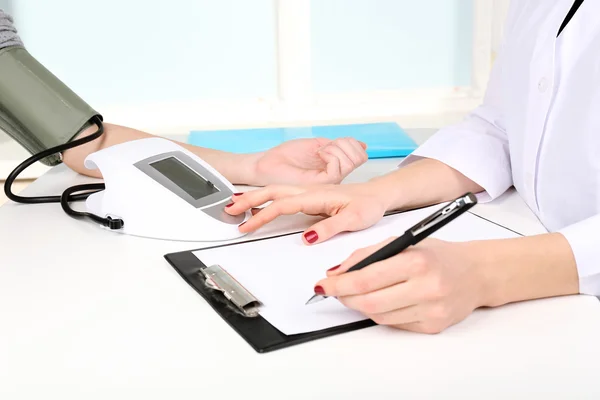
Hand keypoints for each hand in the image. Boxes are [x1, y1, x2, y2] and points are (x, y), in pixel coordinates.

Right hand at [226, 182, 388, 243]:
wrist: (378, 194)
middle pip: (271, 192)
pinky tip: (260, 204)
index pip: (282, 206)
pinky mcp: (310, 197)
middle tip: (228, 210)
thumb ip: (330, 227)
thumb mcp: (354, 219)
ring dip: (254, 197)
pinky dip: (266, 198)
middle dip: (248, 200)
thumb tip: (307, 238)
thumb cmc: (369, 204)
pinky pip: (283, 195)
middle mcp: (309, 192)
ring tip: (235, 206)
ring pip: (275, 192)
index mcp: (316, 196)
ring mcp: (308, 193)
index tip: (247, 227)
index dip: (262, 216)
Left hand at [249, 137, 367, 185]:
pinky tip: (318, 154)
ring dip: (336, 148)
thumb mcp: (317, 144)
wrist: (267, 165)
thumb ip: (337, 145)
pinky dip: (330, 154)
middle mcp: (335, 176)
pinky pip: (337, 168)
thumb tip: (361, 144)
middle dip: (346, 143)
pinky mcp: (321, 184)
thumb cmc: (286, 157)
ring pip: (352, 162)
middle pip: (361, 157)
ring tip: (320, 151)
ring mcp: (329, 181)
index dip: (351, 142)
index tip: (331, 141)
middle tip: (326, 146)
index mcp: (335, 167)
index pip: (360, 155)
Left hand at [314, 237, 483, 333]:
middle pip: (369, 302)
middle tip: (334, 292)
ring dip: (361, 306)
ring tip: (357, 294)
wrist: (477, 273)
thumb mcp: (403, 243)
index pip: (366, 278)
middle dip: (345, 298)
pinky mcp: (433, 326)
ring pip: (379, 316)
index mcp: (416, 261)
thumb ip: (368, 255)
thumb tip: (337, 272)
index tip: (323, 285)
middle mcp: (426, 287)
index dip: (339, 285)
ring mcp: (431, 310)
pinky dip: (382, 314)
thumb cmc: (438, 255)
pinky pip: (395, 324)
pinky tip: (383, 301)